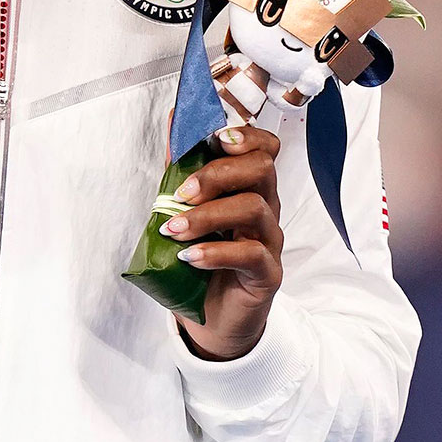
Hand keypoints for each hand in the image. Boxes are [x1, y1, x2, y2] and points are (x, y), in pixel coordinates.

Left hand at [159, 125, 283, 360]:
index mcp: (249, 189)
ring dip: (208, 215)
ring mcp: (270, 242)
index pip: (265, 149)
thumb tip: (171, 122)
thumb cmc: (197, 262)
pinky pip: (251, 253)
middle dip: (218, 173)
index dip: (245, 136)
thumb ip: (180, 171)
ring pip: (255, 208)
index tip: (213, 139)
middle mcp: (265, 210)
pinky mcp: (267, 274)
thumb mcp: (183, 212)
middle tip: (181, 193)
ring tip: (173, 230)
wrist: (209, 319)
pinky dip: (216, 252)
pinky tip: (189, 258)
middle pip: (262, 169)